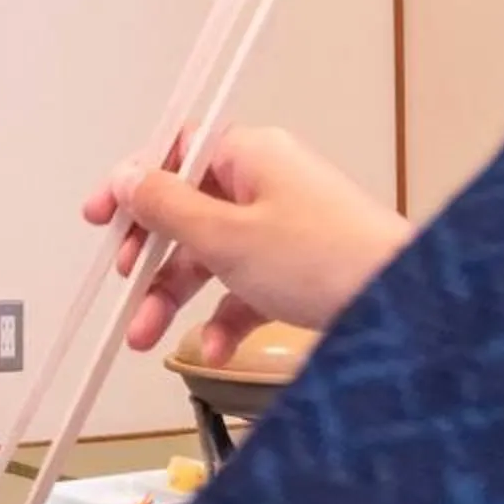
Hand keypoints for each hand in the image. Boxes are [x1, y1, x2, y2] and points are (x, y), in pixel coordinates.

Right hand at [81, 126, 410, 357]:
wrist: (401, 304)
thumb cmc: (326, 259)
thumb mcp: (225, 236)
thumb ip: (166, 208)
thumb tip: (128, 180)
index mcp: (250, 155)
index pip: (174, 155)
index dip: (133, 186)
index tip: (102, 218)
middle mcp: (267, 184)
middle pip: (188, 212)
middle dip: (150, 259)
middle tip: (128, 287)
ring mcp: (285, 227)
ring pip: (212, 256)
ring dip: (175, 296)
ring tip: (147, 336)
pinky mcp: (300, 268)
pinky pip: (246, 287)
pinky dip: (224, 317)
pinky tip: (213, 348)